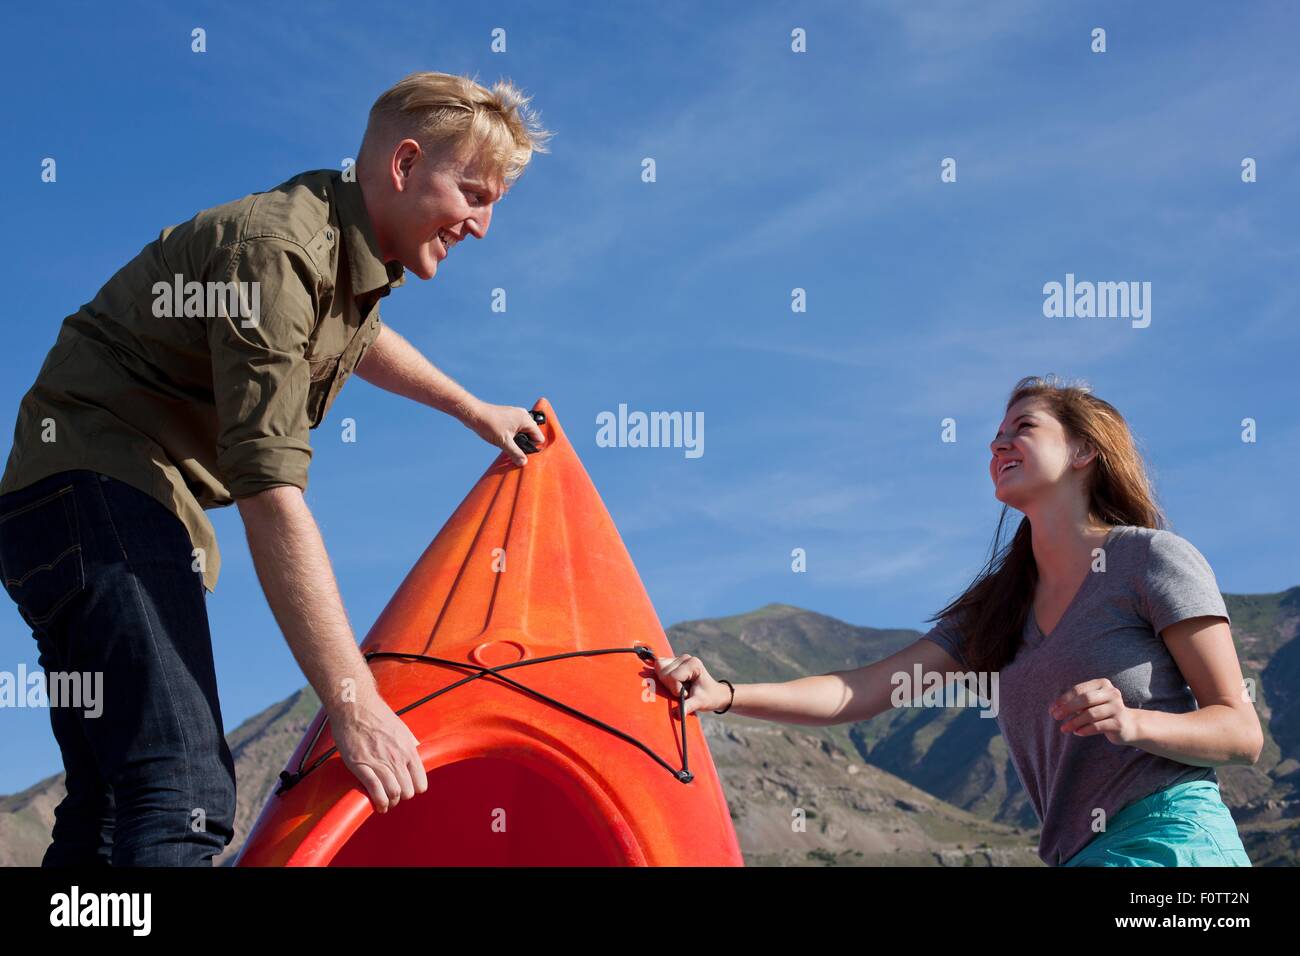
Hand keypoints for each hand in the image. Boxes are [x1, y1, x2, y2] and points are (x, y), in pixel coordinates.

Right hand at [328, 691, 428, 812]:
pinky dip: (378, 802)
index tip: (406, 788)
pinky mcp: (361, 765)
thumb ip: (410, 743)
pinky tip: (377, 805)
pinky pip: (375, 790)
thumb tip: (416, 750)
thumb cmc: (377, 715)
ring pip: (393, 793)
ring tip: (385, 803)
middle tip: (393, 797)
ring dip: (390, 802)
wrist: (355, 707)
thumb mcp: (402, 729)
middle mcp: (397, 758)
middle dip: (401, 797)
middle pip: (407, 791)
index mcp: (409, 749)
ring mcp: (380, 762)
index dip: (414, 789)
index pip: (421, 782)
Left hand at [458, 399, 545, 465]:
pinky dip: (512, 436)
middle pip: (532, 434)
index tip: (522, 453)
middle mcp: (523, 415)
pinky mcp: (509, 416)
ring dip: (517, 440)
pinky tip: (503, 439)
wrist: (474, 414)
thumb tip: (524, 463)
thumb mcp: (504, 442)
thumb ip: (515, 453)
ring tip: (506, 444)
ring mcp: (516, 415)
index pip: (539, 437)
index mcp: (526, 419)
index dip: (532, 447)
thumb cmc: (489, 425)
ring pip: (523, 432)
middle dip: (524, 444)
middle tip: (513, 449)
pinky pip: (516, 428)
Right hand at [654, 654, 730, 716]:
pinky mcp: (673, 662)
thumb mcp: (700, 703)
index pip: (672, 676)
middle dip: (669, 685)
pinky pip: (659, 666)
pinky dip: (663, 677)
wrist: (714, 693)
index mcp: (693, 664)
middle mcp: (685, 658)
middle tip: (682, 690)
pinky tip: (674, 683)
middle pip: (664, 671)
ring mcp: (679, 659)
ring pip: (659, 667)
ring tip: (678, 686)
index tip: (687, 694)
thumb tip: (677, 714)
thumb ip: (689, 706)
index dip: (676, 689)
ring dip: (666, 681)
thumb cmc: (709, 697)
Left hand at [1050, 678, 1138, 744]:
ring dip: (1074, 722)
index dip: (1063, 699)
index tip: (1052, 708)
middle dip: (1067, 708)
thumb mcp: (1090, 703)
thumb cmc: (1102, 711)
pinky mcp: (1119, 723)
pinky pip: (1098, 726)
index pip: (1079, 690)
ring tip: (1064, 728)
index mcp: (1102, 684)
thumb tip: (1054, 709)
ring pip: (1091, 714)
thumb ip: (1074, 703)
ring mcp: (1118, 708)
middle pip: (1085, 699)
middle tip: (1055, 717)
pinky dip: (1085, 730)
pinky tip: (1076, 733)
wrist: (1128, 725)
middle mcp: (1112, 693)